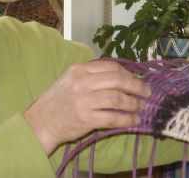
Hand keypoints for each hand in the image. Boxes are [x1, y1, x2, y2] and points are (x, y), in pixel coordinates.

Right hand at [23, 60, 149, 154]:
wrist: (41, 122)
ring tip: (140, 108)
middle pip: (118, 80)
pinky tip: (133, 121)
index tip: (137, 80)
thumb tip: (122, 77)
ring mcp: (83, 100)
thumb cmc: (58, 101)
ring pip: (118, 98)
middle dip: (137, 86)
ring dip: (133, 104)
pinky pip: (113, 118)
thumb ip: (91, 75)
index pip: (111, 67)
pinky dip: (126, 120)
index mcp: (79, 69)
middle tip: (147, 93)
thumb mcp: (70, 80)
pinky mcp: (85, 118)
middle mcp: (81, 82)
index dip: (128, 73)